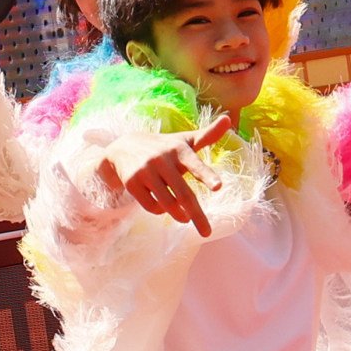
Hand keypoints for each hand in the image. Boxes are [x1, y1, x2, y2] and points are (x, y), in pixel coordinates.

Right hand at [109, 109, 241, 235]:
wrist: (122, 148)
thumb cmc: (163, 147)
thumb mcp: (183, 140)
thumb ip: (207, 135)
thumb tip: (228, 119)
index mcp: (179, 149)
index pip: (195, 164)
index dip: (207, 175)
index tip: (218, 187)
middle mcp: (162, 159)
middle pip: (183, 194)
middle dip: (197, 215)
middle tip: (207, 232)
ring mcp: (145, 171)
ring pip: (167, 203)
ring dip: (179, 215)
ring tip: (185, 219)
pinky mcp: (132, 183)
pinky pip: (151, 206)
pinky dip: (160, 211)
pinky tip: (164, 208)